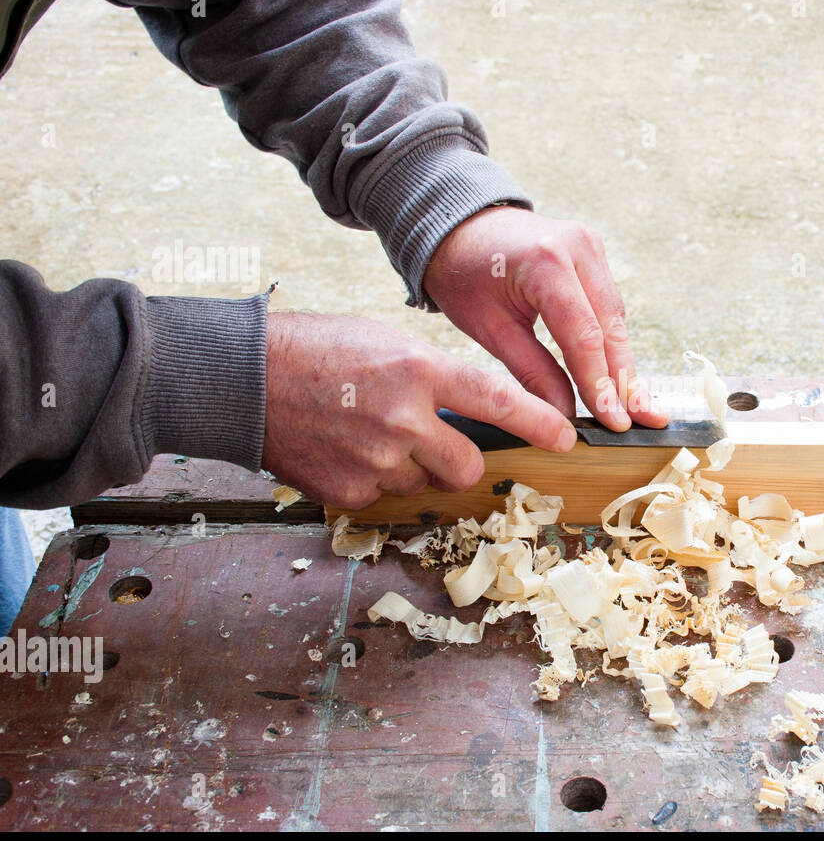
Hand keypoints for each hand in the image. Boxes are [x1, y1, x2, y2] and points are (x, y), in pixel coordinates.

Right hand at [261, 312, 575, 507]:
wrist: (241, 378)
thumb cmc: (315, 350)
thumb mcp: (385, 344)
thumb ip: (432, 379)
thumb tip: (469, 414)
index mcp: (418, 369)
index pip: (497, 400)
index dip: (538, 422)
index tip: (564, 437)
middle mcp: (405, 418)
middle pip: (468, 465)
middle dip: (459, 459)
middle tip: (429, 439)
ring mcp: (376, 460)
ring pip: (425, 483)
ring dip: (411, 468)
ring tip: (369, 435)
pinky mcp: (349, 491)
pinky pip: (384, 497)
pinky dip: (371, 481)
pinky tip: (343, 450)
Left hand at [422, 207, 668, 431]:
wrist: (459, 226)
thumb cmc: (463, 274)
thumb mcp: (488, 328)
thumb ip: (531, 371)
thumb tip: (563, 416)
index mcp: (546, 263)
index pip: (585, 336)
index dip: (601, 383)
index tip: (614, 422)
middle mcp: (578, 249)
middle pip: (611, 327)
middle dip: (625, 380)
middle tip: (645, 420)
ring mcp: (590, 247)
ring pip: (616, 317)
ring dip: (625, 364)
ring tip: (642, 407)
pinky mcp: (593, 253)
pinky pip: (608, 306)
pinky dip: (613, 342)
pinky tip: (621, 376)